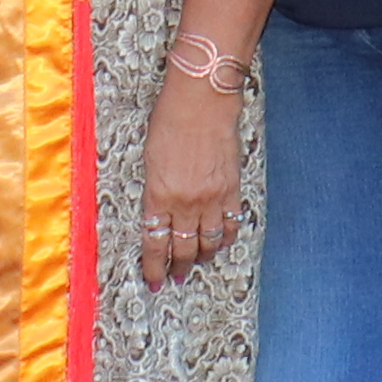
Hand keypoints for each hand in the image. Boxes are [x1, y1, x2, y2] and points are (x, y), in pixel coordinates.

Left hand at [132, 70, 243, 280]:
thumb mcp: (150, 160)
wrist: (203, 101)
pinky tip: (220, 243)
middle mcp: (185, 203)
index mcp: (158, 195)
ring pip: (208, 242)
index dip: (153, 266)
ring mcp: (211, 198)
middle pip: (182, 248)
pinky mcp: (232, 189)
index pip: (155, 243)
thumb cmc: (170, 121)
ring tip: (196, 264)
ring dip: (201, 257)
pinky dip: (225, 238)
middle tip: (175, 277)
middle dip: (177, 267)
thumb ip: (154, 191)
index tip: (153, 279)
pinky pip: (230, 224)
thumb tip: (158, 214)